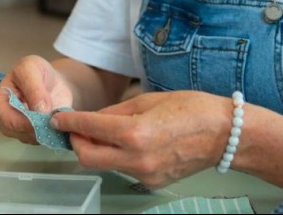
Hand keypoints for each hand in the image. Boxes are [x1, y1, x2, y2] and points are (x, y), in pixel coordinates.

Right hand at [0, 55, 73, 144]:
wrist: (53, 80)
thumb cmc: (36, 71)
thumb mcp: (31, 68)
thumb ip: (34, 88)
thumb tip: (40, 110)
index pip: (7, 120)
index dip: (25, 121)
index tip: (44, 115)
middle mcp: (5, 120)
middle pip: (18, 132)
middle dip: (38, 126)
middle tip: (53, 114)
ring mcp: (19, 130)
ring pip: (31, 138)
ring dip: (46, 129)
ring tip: (57, 113)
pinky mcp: (34, 135)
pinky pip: (43, 139)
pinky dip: (53, 132)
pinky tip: (58, 120)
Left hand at [51, 91, 231, 188]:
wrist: (225, 135)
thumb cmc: (193, 109)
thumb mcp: (150, 99)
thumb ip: (117, 111)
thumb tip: (94, 118)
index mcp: (135, 133)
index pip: (89, 128)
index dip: (69, 121)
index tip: (58, 118)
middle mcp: (136, 158)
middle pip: (87, 157)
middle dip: (76, 142)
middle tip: (76, 128)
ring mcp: (144, 174)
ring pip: (105, 165)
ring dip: (98, 149)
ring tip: (107, 132)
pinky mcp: (152, 182)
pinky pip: (125, 169)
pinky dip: (119, 156)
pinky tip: (132, 143)